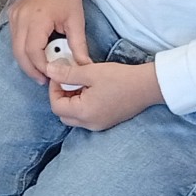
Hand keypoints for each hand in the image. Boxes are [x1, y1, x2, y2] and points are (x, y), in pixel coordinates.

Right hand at [8, 0, 87, 83]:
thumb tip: (84, 67)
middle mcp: (21, 18)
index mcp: (37, 19)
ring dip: (25, 61)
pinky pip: (14, 38)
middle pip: (19, 52)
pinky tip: (34, 55)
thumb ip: (79, 47)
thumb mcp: (76, 22)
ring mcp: (14, 15)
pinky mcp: (13, 15)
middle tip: (42, 80)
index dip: (41, 67)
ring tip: (40, 70)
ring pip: (14, 47)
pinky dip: (22, 49)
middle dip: (31, 69)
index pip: (33, 51)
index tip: (52, 76)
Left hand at [48, 58, 162, 130]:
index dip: (54, 89)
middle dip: (61, 95)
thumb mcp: (90, 72)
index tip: (60, 75)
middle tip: (69, 79)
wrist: (147, 86)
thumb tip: (49, 71)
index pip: (56, 106)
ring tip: (81, 82)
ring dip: (72, 99)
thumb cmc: (120, 78)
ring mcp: (100, 124)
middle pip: (63, 114)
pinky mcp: (107, 121)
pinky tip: (91, 88)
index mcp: (84, 113)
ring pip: (74, 115)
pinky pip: (86, 116)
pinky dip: (83, 103)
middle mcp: (91, 123)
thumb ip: (67, 74)